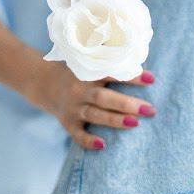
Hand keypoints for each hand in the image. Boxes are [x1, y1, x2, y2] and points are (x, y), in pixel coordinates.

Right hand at [25, 59, 157, 150]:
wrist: (41, 82)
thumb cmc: (74, 70)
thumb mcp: (86, 59)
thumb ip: (106, 56)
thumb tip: (134, 48)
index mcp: (87, 72)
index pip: (111, 73)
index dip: (131, 76)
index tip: (152, 79)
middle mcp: (80, 90)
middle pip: (105, 98)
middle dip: (128, 104)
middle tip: (150, 109)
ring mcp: (73, 108)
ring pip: (95, 115)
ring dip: (115, 120)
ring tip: (136, 123)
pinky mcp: (67, 123)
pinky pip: (77, 134)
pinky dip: (88, 141)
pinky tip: (103, 145)